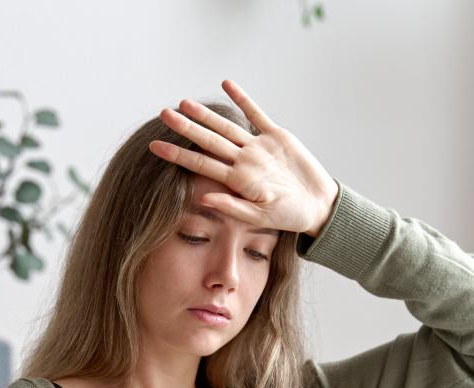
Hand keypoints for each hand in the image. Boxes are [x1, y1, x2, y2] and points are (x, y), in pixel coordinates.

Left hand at [149, 79, 338, 238]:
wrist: (318, 205)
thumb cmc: (289, 216)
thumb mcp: (261, 217)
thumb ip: (233, 206)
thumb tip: (203, 199)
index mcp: (237, 179)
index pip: (201, 164)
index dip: (178, 155)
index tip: (155, 147)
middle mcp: (243, 161)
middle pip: (209, 141)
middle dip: (186, 128)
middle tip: (163, 113)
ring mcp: (259, 147)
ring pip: (228, 126)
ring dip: (208, 114)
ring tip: (186, 102)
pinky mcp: (277, 136)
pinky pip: (257, 114)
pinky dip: (243, 99)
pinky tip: (226, 84)